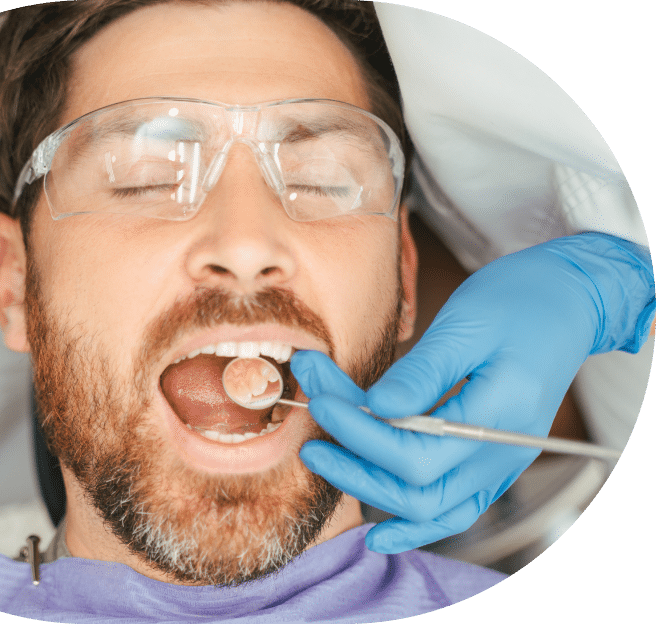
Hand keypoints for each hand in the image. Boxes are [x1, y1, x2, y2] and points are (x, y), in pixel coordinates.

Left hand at [293, 233, 653, 552]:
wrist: (569, 303)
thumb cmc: (519, 302)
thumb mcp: (467, 324)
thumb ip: (422, 373)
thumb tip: (375, 408)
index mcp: (498, 415)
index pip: (413, 450)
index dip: (357, 431)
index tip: (320, 399)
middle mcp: (501, 453)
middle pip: (414, 490)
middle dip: (351, 465)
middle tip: (308, 433)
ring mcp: (498, 464)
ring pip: (427, 507)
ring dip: (369, 487)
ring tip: (322, 454)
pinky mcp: (489, 462)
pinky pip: (452, 509)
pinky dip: (414, 525)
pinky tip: (378, 533)